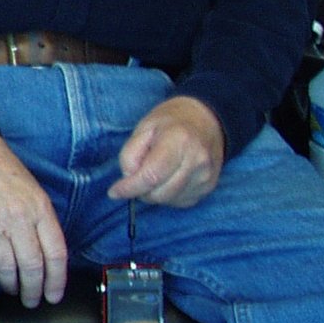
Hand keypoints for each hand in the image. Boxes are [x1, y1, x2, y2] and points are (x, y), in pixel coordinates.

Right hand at [0, 130, 67, 305]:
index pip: (55, 253)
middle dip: (34, 289)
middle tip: (33, 301)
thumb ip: (42, 220)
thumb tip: (47, 251)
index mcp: (40, 209)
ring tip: (13, 290)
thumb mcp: (34, 191)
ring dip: (11, 284)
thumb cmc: (4, 170)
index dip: (57, 280)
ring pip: (7, 266)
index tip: (54, 295)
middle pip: (32, 265)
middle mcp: (19, 219)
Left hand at [109, 95, 224, 208]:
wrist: (208, 120)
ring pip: (168, 201)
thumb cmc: (171, 122)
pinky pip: (180, 201)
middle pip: (159, 193)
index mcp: (180, 141)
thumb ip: (131, 154)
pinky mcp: (209, 187)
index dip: (130, 188)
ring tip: (154, 172)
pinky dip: (167, 195)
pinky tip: (168, 177)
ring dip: (153, 193)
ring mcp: (206, 176)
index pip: (152, 176)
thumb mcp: (143, 128)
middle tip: (137, 174)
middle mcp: (197, 161)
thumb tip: (129, 178)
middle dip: (140, 190)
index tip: (114, 192)